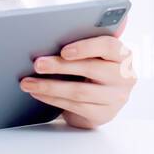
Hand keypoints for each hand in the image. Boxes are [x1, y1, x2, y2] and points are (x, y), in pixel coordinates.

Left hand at [19, 33, 135, 128]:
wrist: (101, 98)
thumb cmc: (92, 67)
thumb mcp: (93, 55)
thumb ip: (80, 46)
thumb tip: (48, 39)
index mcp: (123, 55)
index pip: (108, 46)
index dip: (86, 47)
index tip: (63, 50)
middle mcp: (124, 77)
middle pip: (91, 69)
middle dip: (60, 66)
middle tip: (37, 64)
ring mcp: (116, 98)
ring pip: (80, 91)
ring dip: (50, 86)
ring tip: (29, 82)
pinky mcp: (104, 115)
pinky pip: (75, 106)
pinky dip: (53, 99)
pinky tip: (38, 93)